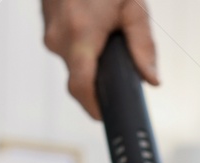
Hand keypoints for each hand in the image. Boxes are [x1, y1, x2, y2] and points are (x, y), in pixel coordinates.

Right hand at [42, 0, 158, 118]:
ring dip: (91, 58)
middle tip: (120, 65)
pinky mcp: (46, 25)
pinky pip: (66, 47)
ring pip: (73, 62)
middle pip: (79, 76)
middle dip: (100, 77)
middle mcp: (58, 37)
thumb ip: (143, 45)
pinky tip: (94, 27)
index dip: (94, 107)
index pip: (81, 88)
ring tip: (107, 35)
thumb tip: (152, 80)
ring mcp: (48, 31)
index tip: (106, 115)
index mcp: (80, 34)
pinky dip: (82, 45)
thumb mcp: (133, 6)